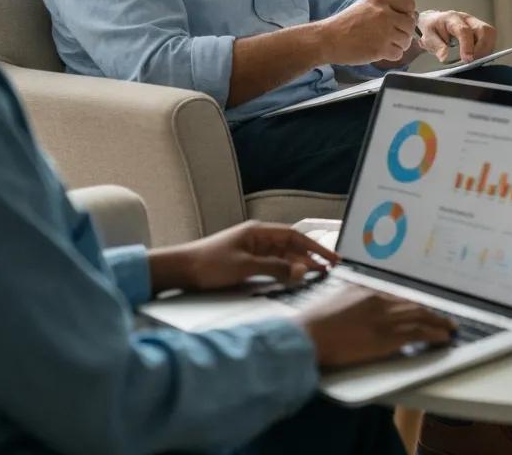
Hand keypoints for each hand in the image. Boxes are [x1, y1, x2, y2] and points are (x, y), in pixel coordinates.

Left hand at [148, 221, 338, 294]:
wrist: (180, 271)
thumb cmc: (209, 265)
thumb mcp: (245, 267)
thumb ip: (275, 268)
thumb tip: (303, 270)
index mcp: (259, 232)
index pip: (295, 236)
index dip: (315, 247)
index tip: (331, 259)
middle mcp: (258, 238)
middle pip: (291, 246)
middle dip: (310, 257)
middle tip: (329, 270)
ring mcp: (251, 251)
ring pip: (283, 257)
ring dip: (298, 265)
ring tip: (315, 276)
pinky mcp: (245, 263)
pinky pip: (272, 266)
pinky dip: (284, 272)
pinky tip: (291, 280)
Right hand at [298, 285, 454, 367]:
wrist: (308, 337)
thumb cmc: (316, 324)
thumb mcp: (338, 301)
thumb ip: (354, 299)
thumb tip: (364, 305)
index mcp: (367, 292)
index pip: (399, 297)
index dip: (414, 305)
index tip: (424, 310)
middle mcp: (379, 301)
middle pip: (413, 305)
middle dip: (431, 313)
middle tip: (445, 320)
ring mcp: (384, 318)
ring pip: (419, 317)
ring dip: (438, 323)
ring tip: (450, 329)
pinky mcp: (386, 338)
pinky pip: (416, 333)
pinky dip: (432, 334)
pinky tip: (442, 337)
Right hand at [323, 0, 417, 64]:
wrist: (327, 39)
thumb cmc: (344, 24)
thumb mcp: (364, 6)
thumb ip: (385, 8)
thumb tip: (405, 15)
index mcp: (381, 1)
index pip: (410, 4)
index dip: (408, 13)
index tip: (401, 20)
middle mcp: (385, 14)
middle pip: (411, 23)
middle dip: (405, 31)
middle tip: (394, 36)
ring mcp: (384, 32)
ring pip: (406, 40)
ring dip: (399, 45)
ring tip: (385, 44)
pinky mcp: (380, 49)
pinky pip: (398, 53)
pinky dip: (392, 55)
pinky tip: (380, 52)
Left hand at [418, 10, 496, 62]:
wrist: (434, 22)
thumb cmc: (432, 29)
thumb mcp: (428, 37)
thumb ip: (437, 47)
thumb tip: (445, 57)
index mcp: (452, 18)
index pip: (464, 30)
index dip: (467, 46)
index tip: (467, 59)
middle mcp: (467, 19)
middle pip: (483, 30)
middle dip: (481, 48)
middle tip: (473, 62)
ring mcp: (475, 23)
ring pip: (490, 34)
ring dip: (486, 49)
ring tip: (476, 60)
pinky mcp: (480, 30)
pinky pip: (490, 39)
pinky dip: (487, 49)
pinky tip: (478, 57)